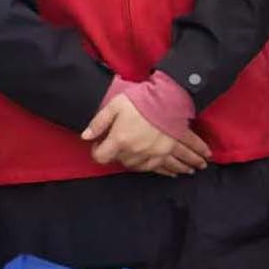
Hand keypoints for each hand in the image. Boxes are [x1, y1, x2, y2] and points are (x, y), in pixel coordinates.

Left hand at [82, 93, 209, 176]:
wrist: (167, 96)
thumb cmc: (140, 100)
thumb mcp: (114, 106)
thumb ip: (98, 122)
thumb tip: (85, 136)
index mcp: (120, 141)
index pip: (102, 157)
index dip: (97, 151)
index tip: (100, 144)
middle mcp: (137, 152)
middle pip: (127, 163)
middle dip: (124, 159)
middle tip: (127, 151)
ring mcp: (155, 152)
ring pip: (154, 167)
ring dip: (161, 169)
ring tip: (177, 172)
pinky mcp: (171, 148)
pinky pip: (172, 162)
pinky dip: (176, 167)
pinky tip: (183, 171)